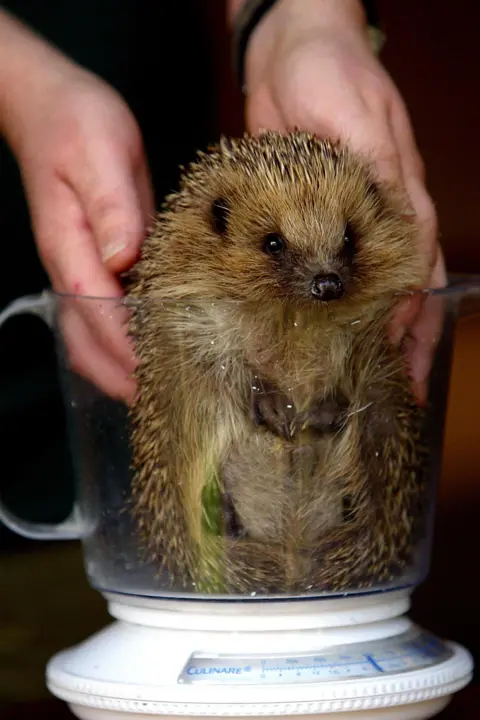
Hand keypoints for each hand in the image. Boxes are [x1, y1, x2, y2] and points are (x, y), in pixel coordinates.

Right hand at [1, 17, 152, 403]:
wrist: (51, 106)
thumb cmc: (74, 123)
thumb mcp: (100, 152)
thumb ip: (112, 206)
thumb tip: (124, 256)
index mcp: (71, 248)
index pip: (97, 314)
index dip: (127, 350)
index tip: (158, 380)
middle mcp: (72, 267)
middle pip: (87, 341)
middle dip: (122, 377)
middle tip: (164, 406)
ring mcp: (81, 268)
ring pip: (92, 336)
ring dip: (121, 369)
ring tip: (162, 394)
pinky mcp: (97, 261)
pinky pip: (105, 315)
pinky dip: (126, 343)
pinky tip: (154, 352)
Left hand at [241, 0, 445, 404]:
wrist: (291, 50)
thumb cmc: (331, 74)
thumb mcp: (359, 117)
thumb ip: (379, 172)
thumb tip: (400, 228)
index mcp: (401, 201)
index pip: (414, 275)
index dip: (408, 325)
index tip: (394, 368)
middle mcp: (379, 221)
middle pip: (401, 295)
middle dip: (398, 346)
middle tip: (387, 398)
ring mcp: (346, 224)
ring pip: (365, 293)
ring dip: (367, 337)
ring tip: (357, 383)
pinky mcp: (311, 222)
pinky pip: (322, 275)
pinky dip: (324, 309)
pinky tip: (312, 336)